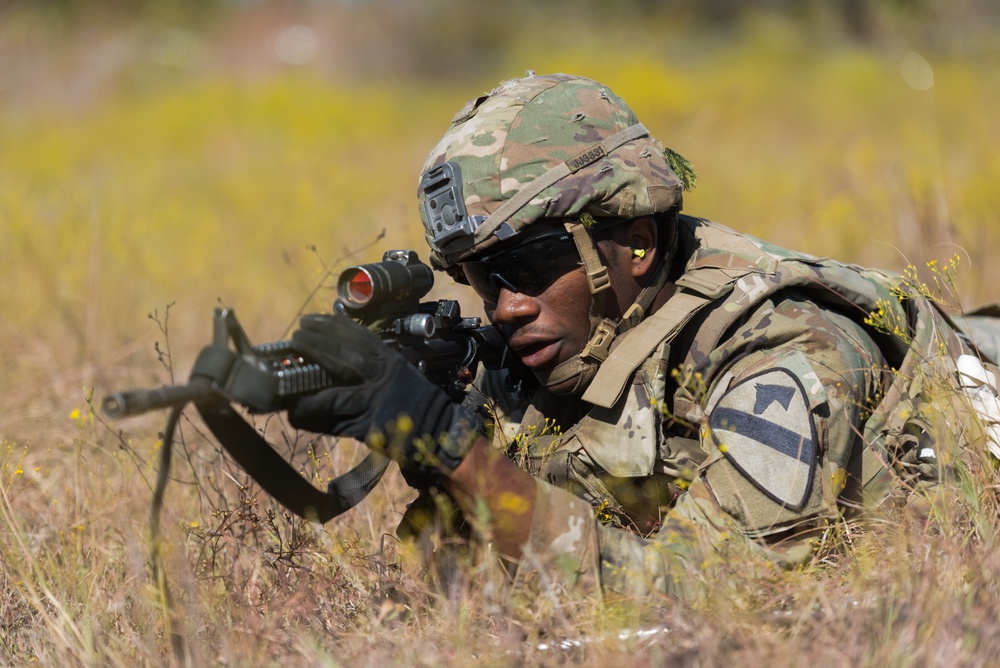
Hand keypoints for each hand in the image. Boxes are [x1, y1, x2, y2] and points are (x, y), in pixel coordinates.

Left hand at [287, 314, 480, 475]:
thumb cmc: (415, 402)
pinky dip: (313, 417)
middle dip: (317, 345)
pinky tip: (297, 413)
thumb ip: (373, 366)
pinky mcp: (368, 428)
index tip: (312, 319)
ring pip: (334, 393)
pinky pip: (334, 422)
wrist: (439, 432)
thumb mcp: (398, 374)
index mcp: (390, 361)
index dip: (332, 327)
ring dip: (307, 387)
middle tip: (296, 336)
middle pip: (344, 358)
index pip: (358, 337)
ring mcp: (376, 404)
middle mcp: (383, 378)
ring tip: (287, 378)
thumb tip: (334, 356)